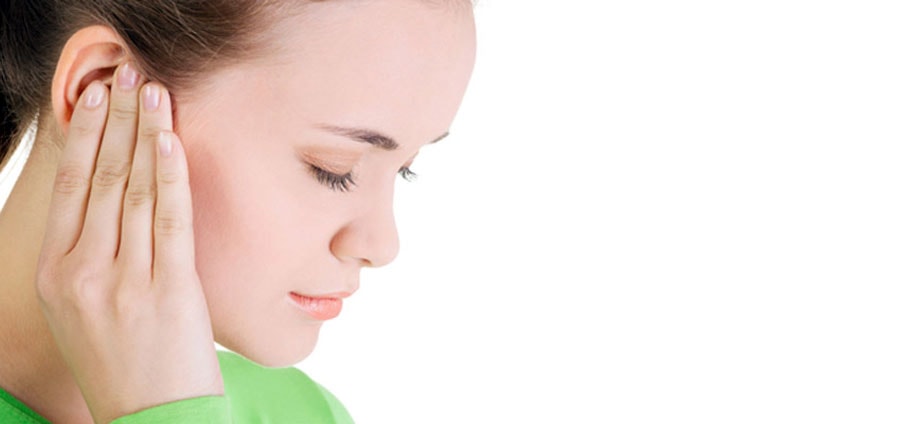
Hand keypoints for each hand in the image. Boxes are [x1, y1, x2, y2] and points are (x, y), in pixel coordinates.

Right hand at [34, 63, 223, 423]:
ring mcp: (124, 280)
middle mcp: (82, 271)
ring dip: (146, 133)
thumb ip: (87, 251)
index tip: (97, 94)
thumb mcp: (81, 304)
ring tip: (155, 91)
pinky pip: (169, 219)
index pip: (69, 186)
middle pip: (100, 177)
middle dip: (118, 118)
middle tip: (130, 75)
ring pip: (133, 189)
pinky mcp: (168, 288)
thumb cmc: (120, 356)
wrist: (151, 412)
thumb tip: (108, 191)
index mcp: (54, 273)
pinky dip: (170, 175)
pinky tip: (171, 140)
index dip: (85, 134)